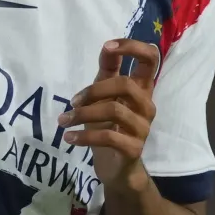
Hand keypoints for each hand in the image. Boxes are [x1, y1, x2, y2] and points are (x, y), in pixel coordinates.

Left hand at [58, 40, 158, 191]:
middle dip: (94, 90)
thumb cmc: (110, 127)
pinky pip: (108, 137)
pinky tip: (69, 137)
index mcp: (142, 89)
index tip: (107, 47)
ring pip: (114, 110)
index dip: (132, 47)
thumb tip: (106, 46)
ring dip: (82, 114)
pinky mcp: (134, 148)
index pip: (151, 58)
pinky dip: (84, 136)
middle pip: (126, 84)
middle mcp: (147, 105)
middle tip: (72, 101)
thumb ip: (107, 71)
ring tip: (63, 121)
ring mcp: (142, 128)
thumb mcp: (105, 96)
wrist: (116, 168)